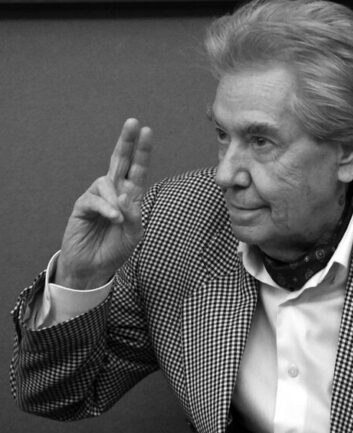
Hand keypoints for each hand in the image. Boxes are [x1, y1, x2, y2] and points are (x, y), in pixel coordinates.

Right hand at [55, 119, 152, 288]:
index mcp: (130, 196)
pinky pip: (94, 199)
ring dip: (115, 198)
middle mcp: (114, 192)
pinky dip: (106, 208)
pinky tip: (112, 218)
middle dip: (127, 142)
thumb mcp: (134, 234)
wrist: (94, 267)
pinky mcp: (83, 206)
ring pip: (107, 181)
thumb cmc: (115, 249)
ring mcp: (98, 197)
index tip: (147, 131)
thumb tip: (126, 196)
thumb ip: (135, 215)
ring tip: (117, 219)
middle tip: (133, 123)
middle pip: (120, 161)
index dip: (142, 151)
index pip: (137, 169)